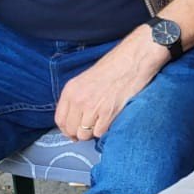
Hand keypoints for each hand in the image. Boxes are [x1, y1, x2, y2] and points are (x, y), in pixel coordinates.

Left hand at [53, 26, 163, 140]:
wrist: (134, 59)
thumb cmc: (115, 65)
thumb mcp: (86, 78)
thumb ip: (78, 96)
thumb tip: (75, 117)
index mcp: (71, 89)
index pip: (60, 120)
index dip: (67, 129)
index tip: (73, 132)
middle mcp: (79, 99)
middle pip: (71, 129)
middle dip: (80, 132)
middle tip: (89, 128)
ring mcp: (93, 107)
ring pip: (84, 134)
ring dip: (93, 132)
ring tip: (101, 122)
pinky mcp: (108, 112)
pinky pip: (100, 132)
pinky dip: (105, 130)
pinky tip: (110, 120)